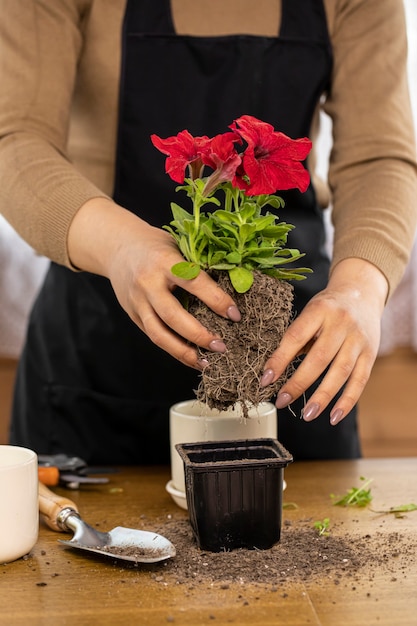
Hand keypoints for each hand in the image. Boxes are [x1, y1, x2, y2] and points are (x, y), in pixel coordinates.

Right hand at [67, 198, 240, 367]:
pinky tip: (191, 357)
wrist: (117, 246)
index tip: (235, 315)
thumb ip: (198, 266)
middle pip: (173, 316)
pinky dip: (174, 350)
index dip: (216, 300)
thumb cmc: (156, 246)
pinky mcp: (133, 315)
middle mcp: (148, 283)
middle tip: (222, 347)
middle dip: (199, 335)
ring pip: (159, 334)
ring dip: (184, 352)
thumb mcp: (178, 246)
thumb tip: (235, 286)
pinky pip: (154, 336)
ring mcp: (137, 302)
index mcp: (164, 261)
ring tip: (206, 362)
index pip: (194, 283)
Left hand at [260, 258, 388, 423]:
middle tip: (281, 401)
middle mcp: (341, 323)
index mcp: (319, 310)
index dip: (279, 360)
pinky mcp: (371, 353)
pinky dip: (346, 401)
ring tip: (307, 414)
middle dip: (298, 383)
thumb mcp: (310, 312)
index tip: (265, 379)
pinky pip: (359, 381)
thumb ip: (296, 338)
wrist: (362, 293)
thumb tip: (274, 371)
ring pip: (340, 372)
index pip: (295, 337)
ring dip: (322, 397)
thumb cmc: (328, 307)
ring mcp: (358, 339)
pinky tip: (333, 416)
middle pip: (318, 358)